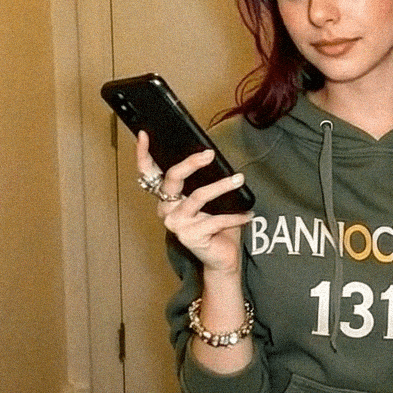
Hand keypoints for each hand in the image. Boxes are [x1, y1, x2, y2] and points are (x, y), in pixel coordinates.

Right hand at [135, 131, 251, 274]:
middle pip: (173, 179)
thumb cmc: (216, 226)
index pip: (149, 173)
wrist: (222, 258)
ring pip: (198, 196)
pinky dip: (236, 216)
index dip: (143, 154)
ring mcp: (177, 224)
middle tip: (209, 154)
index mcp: (167, 197)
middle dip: (191, 163)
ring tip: (239, 179)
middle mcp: (167, 210)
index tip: (145, 134)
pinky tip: (249, 215)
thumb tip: (213, 155)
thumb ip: (205, 181)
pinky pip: (216, 220)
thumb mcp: (210, 200)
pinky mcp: (190, 237)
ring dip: (222, 186)